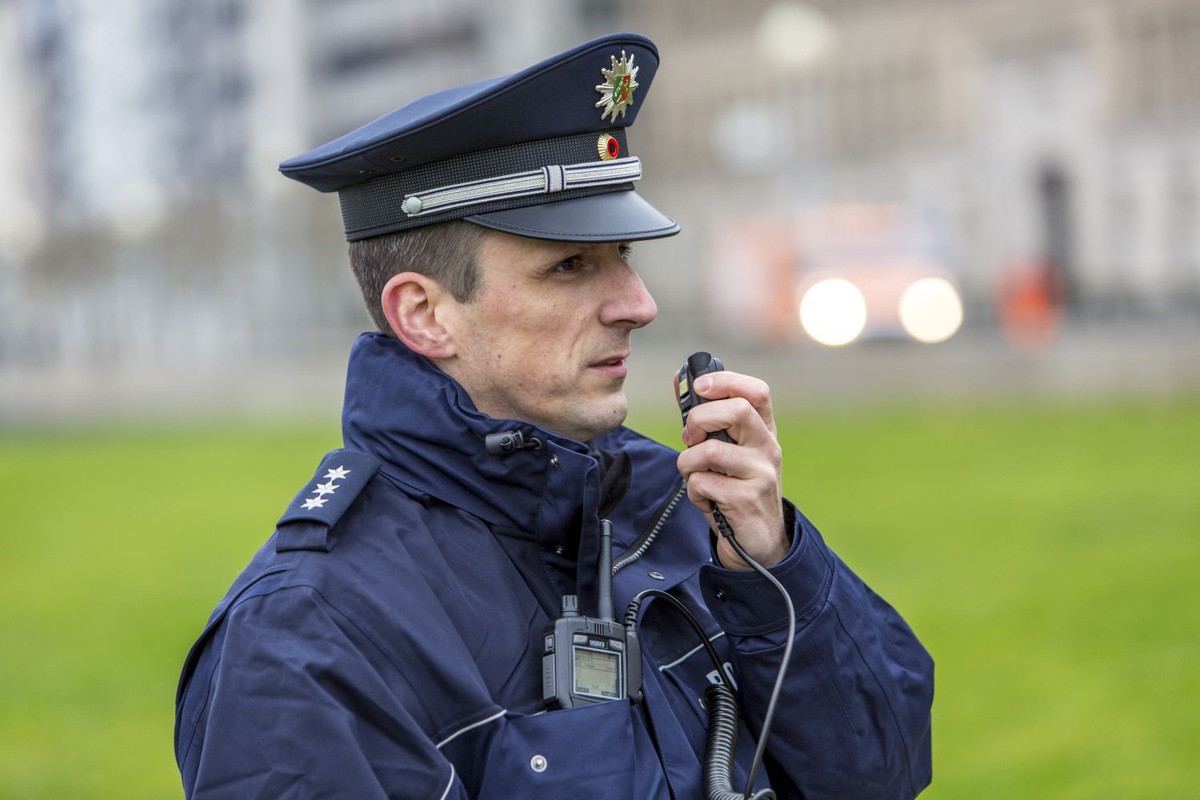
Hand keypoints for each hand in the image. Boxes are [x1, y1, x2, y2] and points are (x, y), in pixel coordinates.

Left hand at [675, 369, 787, 569]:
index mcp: (763, 430)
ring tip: (695, 477)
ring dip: (688, 464)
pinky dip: (693, 492)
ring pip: (710, 451)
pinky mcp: (746, 499)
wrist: (757, 541)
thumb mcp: (725, 450)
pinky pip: (702, 483)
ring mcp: (761, 473)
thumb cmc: (735, 488)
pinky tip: (706, 500)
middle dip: (700, 419)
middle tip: (690, 438)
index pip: (757, 391)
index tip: (699, 386)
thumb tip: (680, 379)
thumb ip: (705, 418)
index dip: (726, 380)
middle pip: (737, 410)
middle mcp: (767, 447)